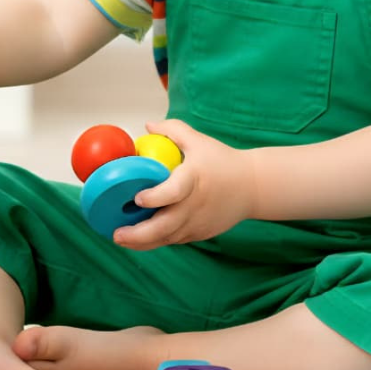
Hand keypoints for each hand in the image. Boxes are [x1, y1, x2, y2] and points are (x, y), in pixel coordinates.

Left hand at [111, 119, 256, 249]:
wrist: (253, 187)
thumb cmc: (223, 162)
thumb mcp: (199, 140)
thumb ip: (172, 130)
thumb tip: (147, 126)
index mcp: (194, 179)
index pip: (174, 192)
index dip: (155, 198)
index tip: (138, 198)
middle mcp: (195, 205)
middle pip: (166, 226)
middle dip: (139, 234)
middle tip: (116, 234)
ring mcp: (198, 222)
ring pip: (168, 238)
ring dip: (143, 242)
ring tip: (121, 239)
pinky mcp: (201, 233)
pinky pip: (175, 239)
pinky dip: (157, 241)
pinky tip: (139, 239)